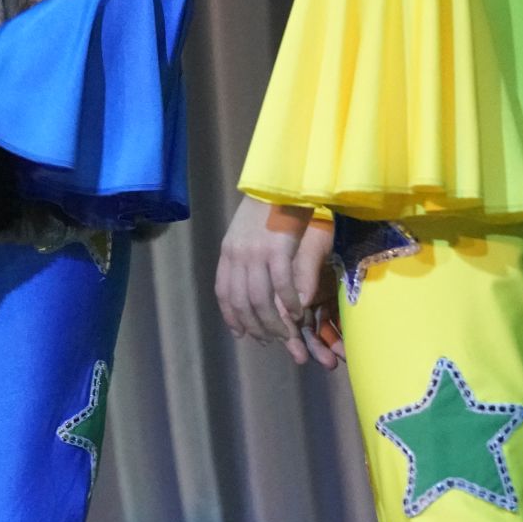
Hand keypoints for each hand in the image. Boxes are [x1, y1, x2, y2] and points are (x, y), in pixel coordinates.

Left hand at [215, 198, 341, 368]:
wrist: (281, 182)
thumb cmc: (268, 206)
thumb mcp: (245, 232)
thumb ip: (243, 256)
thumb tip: (247, 282)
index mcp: (228, 251)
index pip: (224, 293)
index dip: (232, 317)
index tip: (242, 333)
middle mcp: (237, 255)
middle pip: (242, 302)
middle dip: (255, 326)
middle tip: (269, 339)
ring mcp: (256, 253)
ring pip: (261, 300)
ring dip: (274, 322)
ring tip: (285, 333)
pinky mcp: (277, 250)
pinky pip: (282, 287)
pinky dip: (290, 304)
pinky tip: (298, 312)